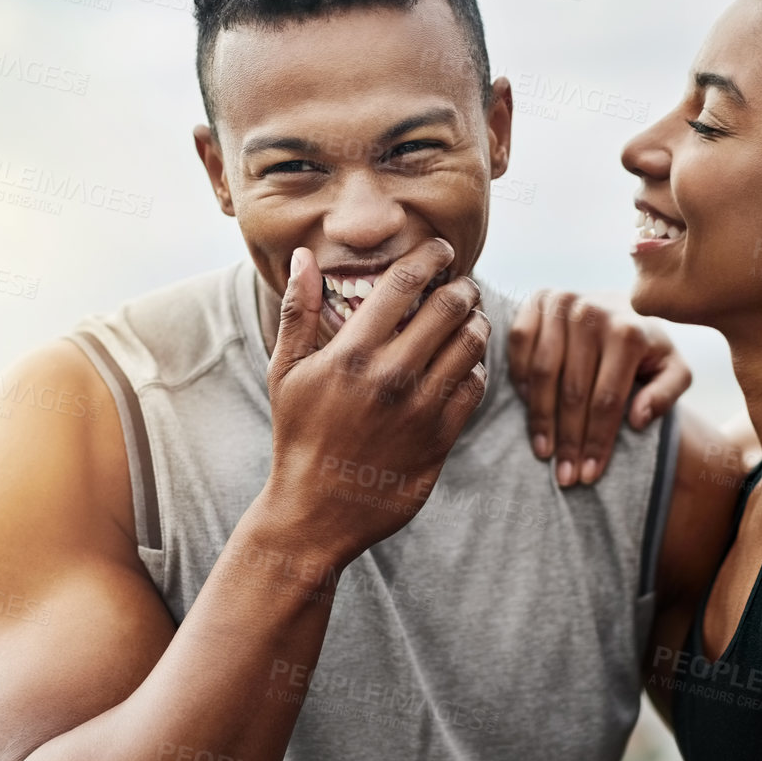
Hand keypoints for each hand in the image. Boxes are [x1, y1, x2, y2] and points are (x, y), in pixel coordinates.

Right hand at [263, 240, 488, 560]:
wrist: (316, 511)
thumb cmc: (298, 437)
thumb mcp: (285, 373)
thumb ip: (297, 312)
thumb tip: (302, 256)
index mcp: (352, 352)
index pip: (405, 282)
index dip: (431, 255)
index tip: (442, 248)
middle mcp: (390, 375)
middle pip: (450, 306)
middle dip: (463, 286)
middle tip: (463, 284)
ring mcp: (420, 408)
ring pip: (471, 343)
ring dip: (477, 322)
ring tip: (470, 318)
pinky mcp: (440, 438)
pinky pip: (474, 386)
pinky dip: (475, 367)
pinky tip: (464, 364)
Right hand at [508, 289, 690, 486]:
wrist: (621, 306)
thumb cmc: (646, 347)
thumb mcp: (672, 368)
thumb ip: (667, 393)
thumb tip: (638, 420)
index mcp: (629, 331)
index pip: (607, 400)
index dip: (597, 442)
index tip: (590, 475)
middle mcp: (592, 313)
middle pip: (573, 392)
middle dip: (569, 440)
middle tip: (565, 476)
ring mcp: (561, 303)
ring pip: (543, 373)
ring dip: (540, 418)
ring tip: (544, 452)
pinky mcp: (537, 300)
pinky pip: (520, 345)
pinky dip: (520, 378)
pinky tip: (527, 407)